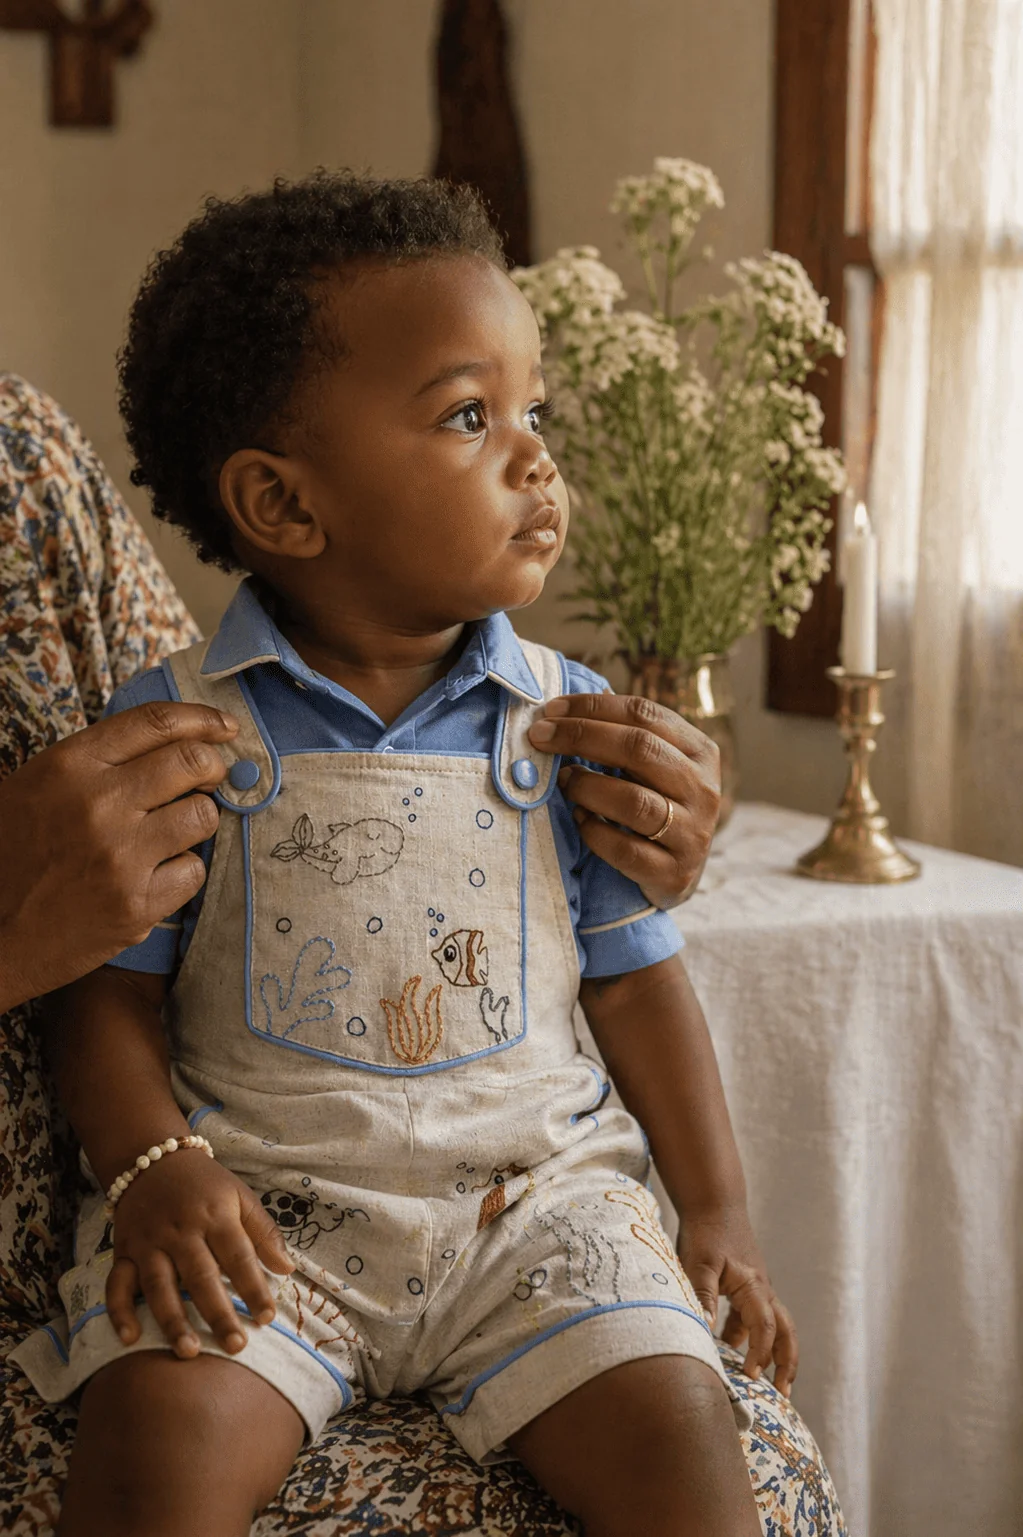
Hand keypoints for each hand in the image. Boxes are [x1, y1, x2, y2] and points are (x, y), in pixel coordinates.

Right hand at [0, 701, 238, 1011]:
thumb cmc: (13, 855)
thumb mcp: (38, 786)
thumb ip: (100, 761)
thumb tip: (176, 741)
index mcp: (70, 765)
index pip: (157, 722)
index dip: (203, 719)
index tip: (226, 727)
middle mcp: (98, 803)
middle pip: (193, 761)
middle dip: (214, 767)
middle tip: (210, 779)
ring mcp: (120, 855)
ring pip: (203, 816)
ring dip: (198, 821)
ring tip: (172, 833)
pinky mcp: (137, 904)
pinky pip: (194, 870)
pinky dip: (182, 872)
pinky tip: (153, 877)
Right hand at [107, 1149, 294, 1358]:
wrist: (154, 1159)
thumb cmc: (205, 1185)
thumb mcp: (240, 1196)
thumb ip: (264, 1232)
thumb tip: (287, 1270)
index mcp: (215, 1215)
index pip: (238, 1256)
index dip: (254, 1288)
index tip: (268, 1317)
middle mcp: (181, 1231)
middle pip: (200, 1276)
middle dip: (218, 1313)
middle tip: (236, 1346)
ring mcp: (149, 1242)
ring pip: (159, 1286)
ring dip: (173, 1320)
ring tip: (189, 1351)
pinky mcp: (123, 1251)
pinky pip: (117, 1284)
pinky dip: (119, 1311)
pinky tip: (130, 1338)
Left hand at [528, 694, 720, 908]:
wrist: (679, 873)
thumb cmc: (656, 806)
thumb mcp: (655, 768)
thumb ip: (622, 739)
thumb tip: (561, 712)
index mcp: (701, 752)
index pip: (646, 714)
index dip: (594, 707)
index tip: (551, 709)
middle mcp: (703, 790)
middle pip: (639, 749)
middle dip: (581, 736)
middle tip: (540, 737)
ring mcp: (692, 833)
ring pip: (633, 801)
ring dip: (586, 786)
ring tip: (563, 780)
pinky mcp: (673, 873)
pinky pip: (624, 849)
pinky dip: (593, 832)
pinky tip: (579, 819)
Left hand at [678, 1205, 797, 1396]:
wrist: (713, 1202)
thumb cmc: (705, 1232)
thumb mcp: (698, 1264)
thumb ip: (701, 1296)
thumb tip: (702, 1332)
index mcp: (754, 1286)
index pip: (764, 1327)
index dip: (760, 1354)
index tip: (750, 1377)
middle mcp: (762, 1289)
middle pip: (786, 1332)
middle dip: (787, 1364)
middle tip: (784, 1395)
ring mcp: (757, 1287)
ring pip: (775, 1325)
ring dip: (773, 1352)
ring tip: (762, 1381)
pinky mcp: (747, 1285)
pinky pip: (755, 1316)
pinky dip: (749, 1335)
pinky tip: (729, 1346)